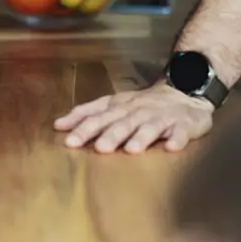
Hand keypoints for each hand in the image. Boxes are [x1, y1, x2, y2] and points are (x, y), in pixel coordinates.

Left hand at [54, 83, 214, 153]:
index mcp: (118, 107)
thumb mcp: (112, 105)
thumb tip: (58, 125)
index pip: (98, 116)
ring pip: (149, 127)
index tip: (68, 140)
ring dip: (141, 137)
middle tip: (99, 148)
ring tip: (132, 149)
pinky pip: (180, 132)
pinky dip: (176, 139)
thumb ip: (86, 114)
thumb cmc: (141, 104)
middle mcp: (137, 111)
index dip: (84, 127)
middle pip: (122, 122)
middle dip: (110, 134)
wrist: (183, 92)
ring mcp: (161, 117)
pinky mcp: (183, 125)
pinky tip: (171, 147)